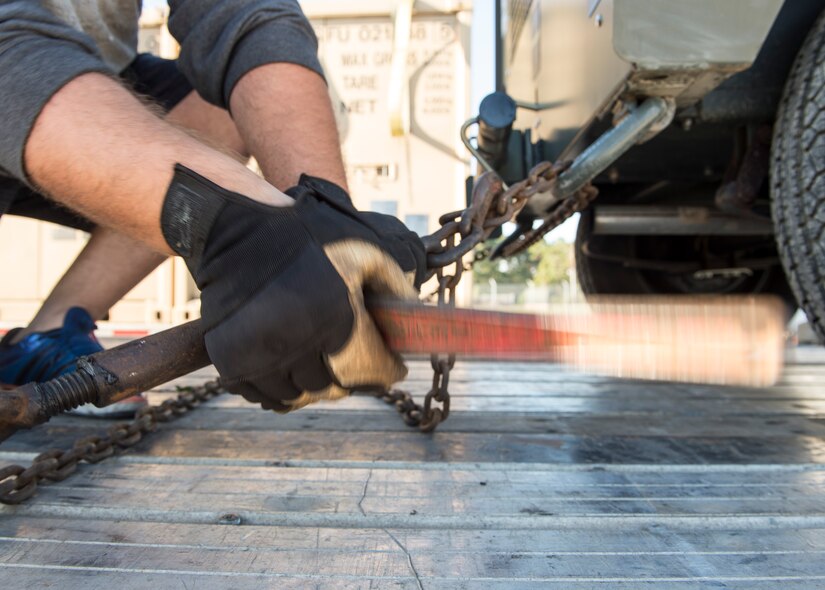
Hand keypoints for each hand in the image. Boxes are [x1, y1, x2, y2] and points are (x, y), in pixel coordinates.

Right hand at [161, 165, 425, 410]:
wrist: (237, 230)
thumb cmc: (305, 238)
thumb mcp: (362, 251)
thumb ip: (395, 284)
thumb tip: (417, 316)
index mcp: (335, 317)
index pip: (372, 370)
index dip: (388, 371)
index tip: (393, 368)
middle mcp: (297, 343)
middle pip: (334, 389)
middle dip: (351, 378)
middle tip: (354, 362)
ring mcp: (260, 356)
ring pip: (299, 398)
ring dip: (314, 386)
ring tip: (320, 362)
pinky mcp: (231, 363)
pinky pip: (266, 397)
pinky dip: (281, 390)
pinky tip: (291, 368)